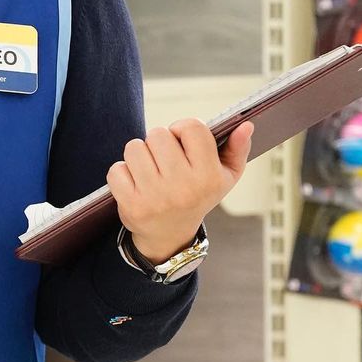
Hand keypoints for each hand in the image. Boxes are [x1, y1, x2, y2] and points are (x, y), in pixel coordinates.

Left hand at [106, 117, 253, 263]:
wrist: (170, 235)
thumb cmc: (197, 195)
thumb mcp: (224, 177)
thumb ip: (237, 149)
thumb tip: (245, 125)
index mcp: (209, 177)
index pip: (192, 127)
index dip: (182, 128)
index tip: (181, 140)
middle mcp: (184, 187)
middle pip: (158, 134)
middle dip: (158, 142)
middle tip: (164, 159)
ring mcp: (156, 197)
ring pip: (134, 147)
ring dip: (138, 155)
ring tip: (150, 171)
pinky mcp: (132, 205)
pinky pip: (115, 169)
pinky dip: (121, 173)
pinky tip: (135, 184)